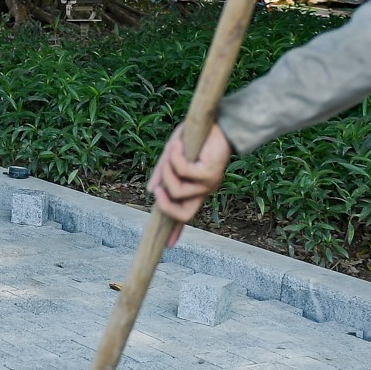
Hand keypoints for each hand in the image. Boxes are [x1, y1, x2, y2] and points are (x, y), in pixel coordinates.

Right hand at [147, 123, 232, 244]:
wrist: (220, 122)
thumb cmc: (197, 139)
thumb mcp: (174, 156)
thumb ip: (163, 173)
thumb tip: (150, 191)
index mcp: (196, 189)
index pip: (185, 215)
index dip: (177, 231)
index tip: (168, 246)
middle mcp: (204, 191)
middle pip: (184, 214)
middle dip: (165, 205)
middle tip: (157, 190)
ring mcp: (209, 184)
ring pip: (178, 190)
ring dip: (167, 170)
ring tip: (171, 151)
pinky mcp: (210, 173)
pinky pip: (183, 171)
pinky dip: (175, 156)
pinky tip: (177, 143)